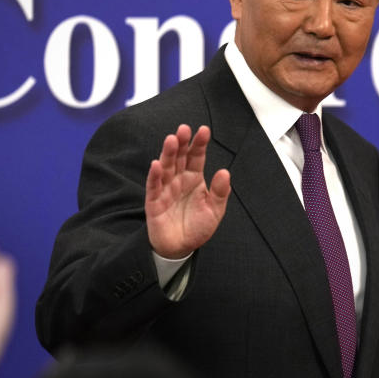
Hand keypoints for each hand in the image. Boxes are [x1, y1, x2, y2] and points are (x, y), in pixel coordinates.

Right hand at [145, 124, 230, 258]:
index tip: (204, 130)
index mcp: (194, 178)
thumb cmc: (197, 227)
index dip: (199, 144)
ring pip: (166, 167)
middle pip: (180, 157)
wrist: (180, 248)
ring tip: (172, 140)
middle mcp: (179, 179)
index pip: (196, 157)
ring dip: (168, 154)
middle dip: (182, 143)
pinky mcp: (154, 201)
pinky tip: (156, 164)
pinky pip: (153, 186)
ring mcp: (165, 189)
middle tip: (184, 129)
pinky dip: (154, 176)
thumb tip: (225, 172)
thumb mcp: (215, 211)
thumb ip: (219, 192)